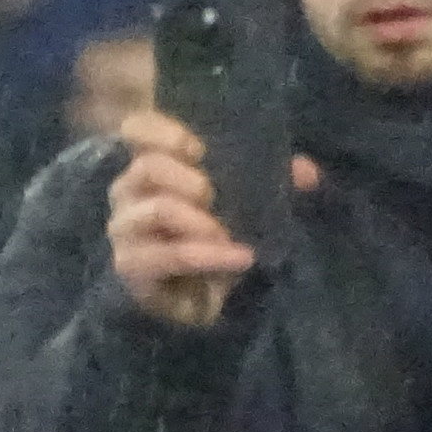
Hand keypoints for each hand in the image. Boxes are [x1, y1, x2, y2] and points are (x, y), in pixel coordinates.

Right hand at [107, 109, 318, 329]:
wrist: (197, 302)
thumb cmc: (214, 240)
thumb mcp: (247, 203)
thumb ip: (272, 182)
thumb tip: (307, 172)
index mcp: (152, 165)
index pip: (137, 129)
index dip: (161, 129)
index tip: (198, 147)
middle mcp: (129, 192)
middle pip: (147, 167)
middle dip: (189, 179)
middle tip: (217, 196)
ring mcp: (124, 229)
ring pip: (157, 209)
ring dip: (200, 220)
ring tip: (228, 233)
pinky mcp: (130, 266)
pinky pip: (169, 255)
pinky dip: (208, 255)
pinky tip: (240, 258)